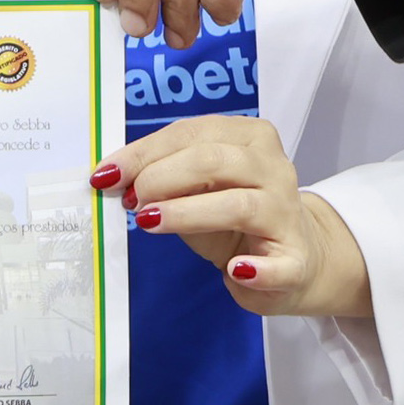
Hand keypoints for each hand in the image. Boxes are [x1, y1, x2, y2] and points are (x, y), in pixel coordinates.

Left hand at [99, 115, 371, 321]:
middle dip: (161, 177)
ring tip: (150, 222)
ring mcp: (287, 213)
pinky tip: (234, 271)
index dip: (144, 152)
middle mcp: (274, 167)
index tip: (108, 174)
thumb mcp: (198, 188)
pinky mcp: (295, 260)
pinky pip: (278, 265)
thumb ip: (164, 175)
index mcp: (250, 137)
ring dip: (187, 213)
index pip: (191, 133)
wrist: (293, 259)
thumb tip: (114, 177)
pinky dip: (256, 268)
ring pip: (237, 204)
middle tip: (130, 201)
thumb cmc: (235, 217)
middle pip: (213, 161)